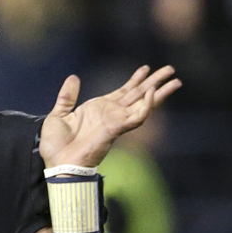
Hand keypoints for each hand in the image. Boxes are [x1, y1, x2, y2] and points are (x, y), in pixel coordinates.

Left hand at [39, 65, 180, 167]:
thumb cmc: (56, 145)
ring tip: (175, 81)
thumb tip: (74, 77)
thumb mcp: (59, 114)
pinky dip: (146, 106)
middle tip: (170, 70)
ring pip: (143, 104)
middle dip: (154, 82)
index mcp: (99, 109)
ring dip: (159, 93)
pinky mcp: (115, 130)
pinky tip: (152, 93)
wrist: (57, 163)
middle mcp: (111, 114)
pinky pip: (135, 117)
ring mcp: (115, 122)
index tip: (146, 68)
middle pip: (138, 95)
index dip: (135, 80)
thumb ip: (67, 96)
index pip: (123, 92)